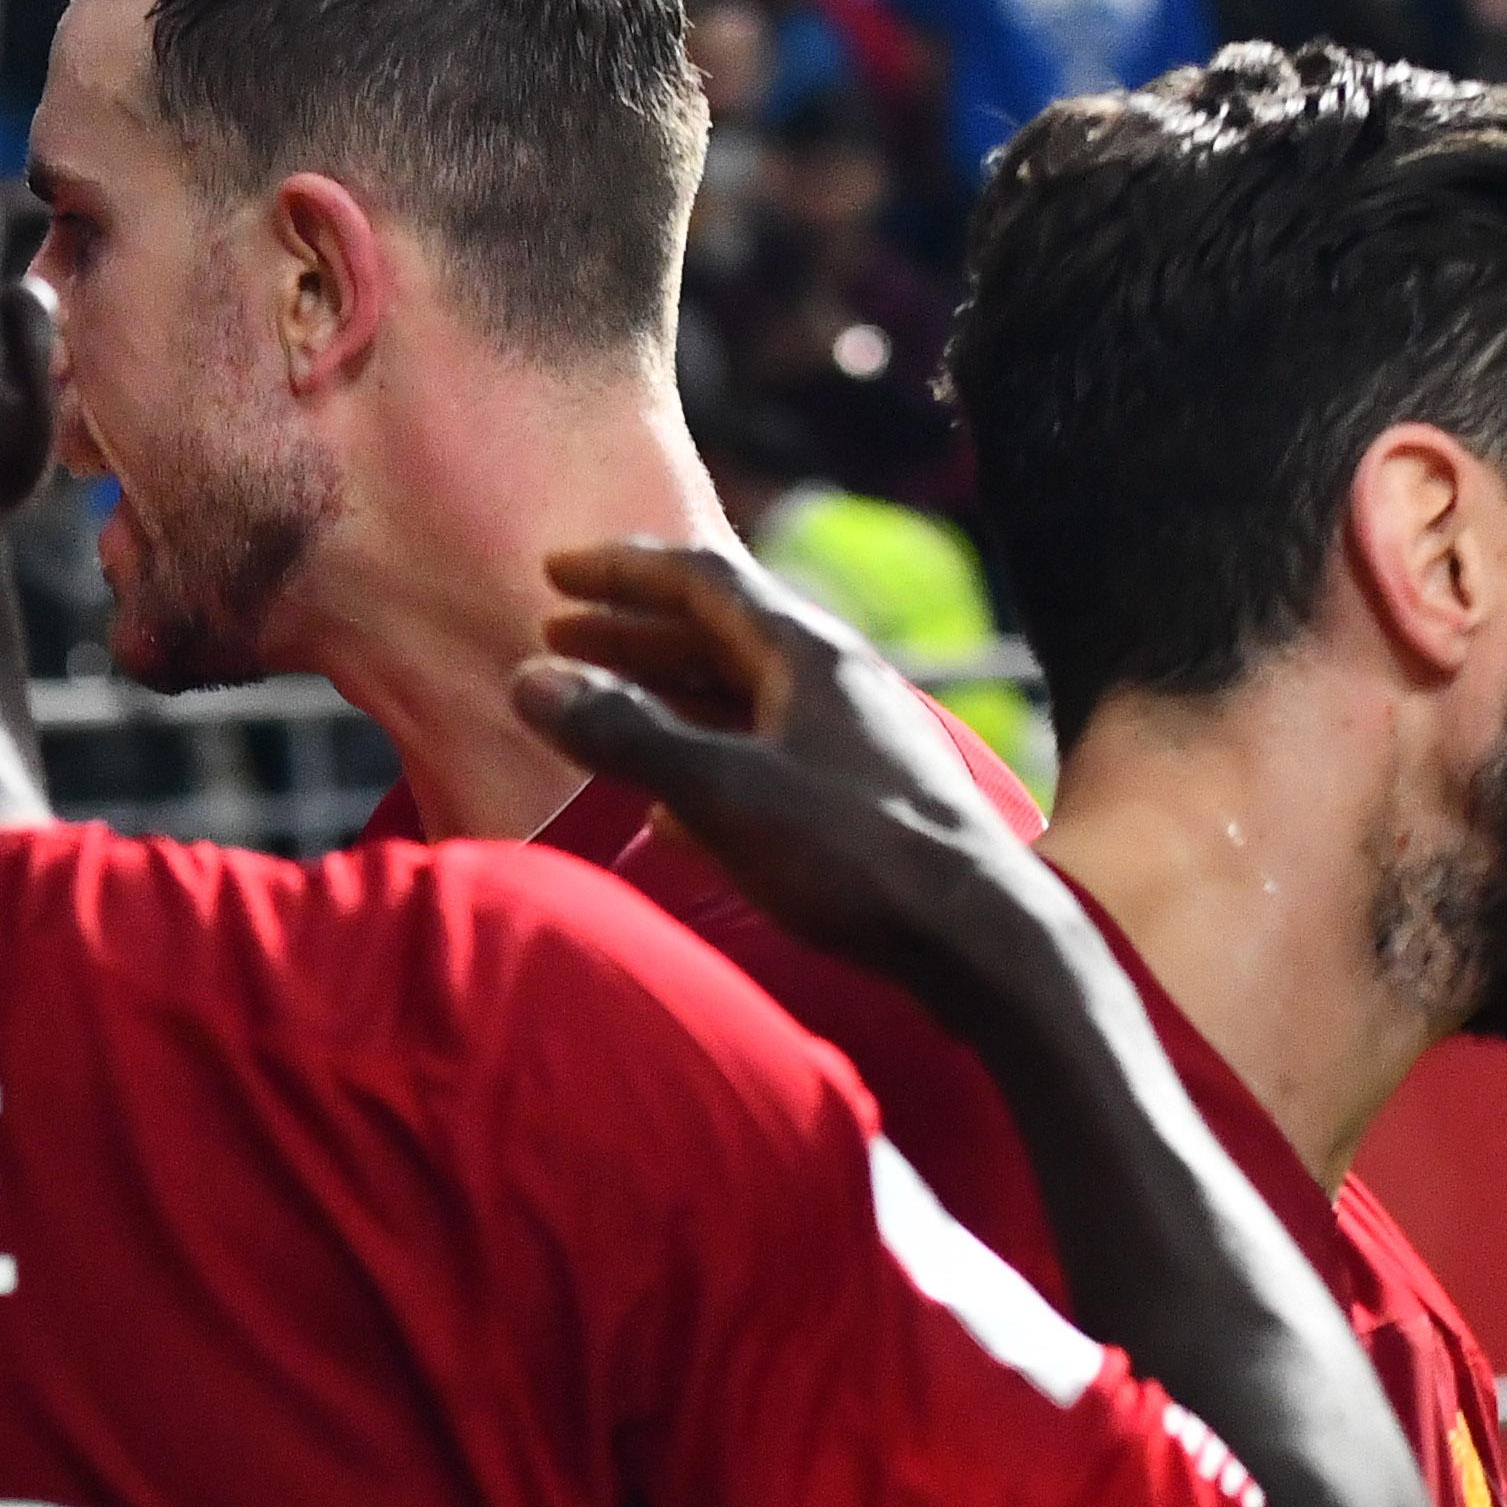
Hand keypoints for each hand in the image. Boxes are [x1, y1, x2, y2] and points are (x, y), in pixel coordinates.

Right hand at [510, 536, 1032, 984]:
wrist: (976, 934)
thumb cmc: (853, 855)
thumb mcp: (723, 792)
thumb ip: (625, 735)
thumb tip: (529, 679)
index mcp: (806, 653)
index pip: (703, 578)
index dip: (622, 572)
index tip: (553, 575)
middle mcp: (831, 680)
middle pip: (718, 633)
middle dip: (632, 632)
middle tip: (557, 637)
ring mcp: (847, 739)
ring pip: (737, 696)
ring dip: (662, 695)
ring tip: (595, 708)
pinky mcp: (854, 798)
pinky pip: (761, 755)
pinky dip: (701, 758)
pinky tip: (664, 807)